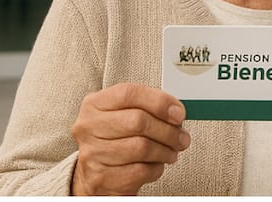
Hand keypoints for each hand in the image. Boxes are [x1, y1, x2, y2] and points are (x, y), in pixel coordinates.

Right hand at [70, 82, 190, 194]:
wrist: (95, 173)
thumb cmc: (115, 138)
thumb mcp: (123, 114)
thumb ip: (147, 107)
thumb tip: (176, 112)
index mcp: (94, 104)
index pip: (128, 94)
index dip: (159, 101)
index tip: (178, 113)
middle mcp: (88, 127)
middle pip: (138, 121)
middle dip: (168, 130)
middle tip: (182, 138)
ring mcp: (92, 153)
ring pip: (141, 148)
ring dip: (165, 151)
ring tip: (172, 151)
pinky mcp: (101, 178)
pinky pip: (140, 171)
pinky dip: (155, 168)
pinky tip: (156, 164)